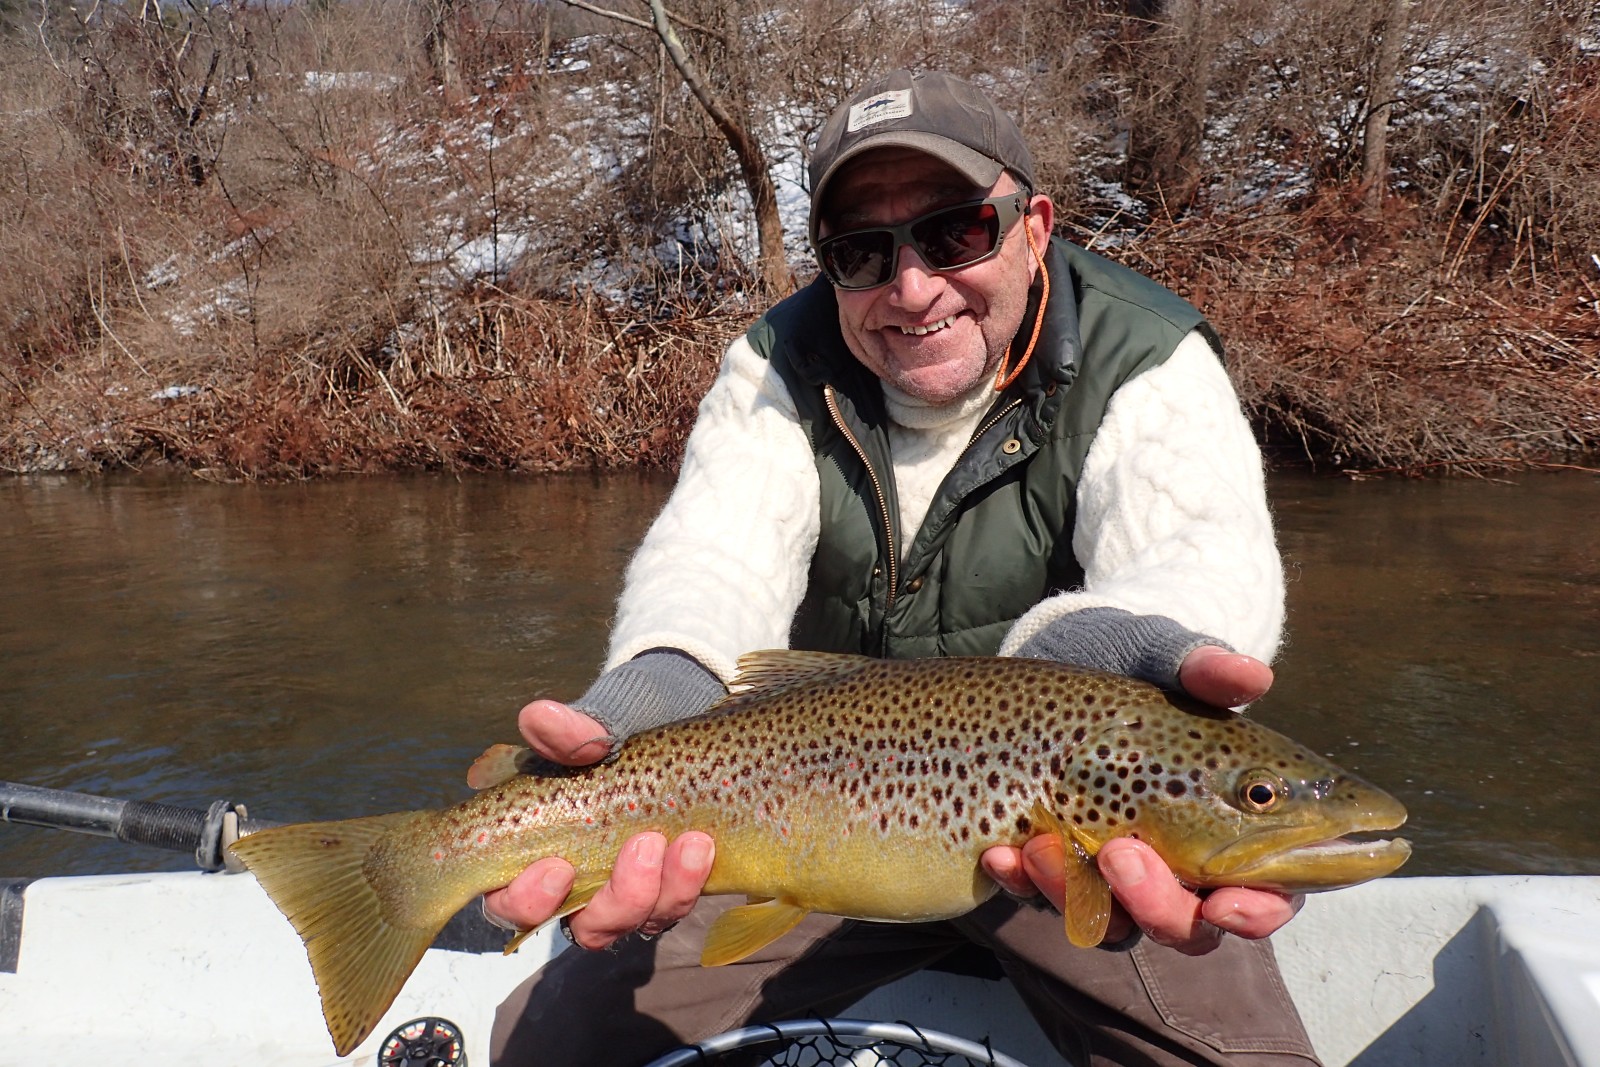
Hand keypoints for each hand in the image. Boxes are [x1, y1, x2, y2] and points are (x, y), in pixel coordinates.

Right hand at [480, 699, 715, 948]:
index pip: (509, 900)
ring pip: (635, 922)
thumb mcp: (601, 719)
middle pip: (582, 927)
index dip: (526, 901)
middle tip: (645, 845)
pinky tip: (702, 846)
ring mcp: (626, 888)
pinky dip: (688, 882)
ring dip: (663, 891)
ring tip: (691, 842)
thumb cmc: (625, 720)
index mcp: (535, 845)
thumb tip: (537, 717)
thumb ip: (570, 729)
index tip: (558, 869)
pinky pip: (673, 905)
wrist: (683, 712)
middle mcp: (577, 881)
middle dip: (617, 901)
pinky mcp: (667, 885)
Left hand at [980, 646, 1300, 953]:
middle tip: (1122, 854)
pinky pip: (1043, 900)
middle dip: (1157, 905)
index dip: (1255, 912)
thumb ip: (1205, 669)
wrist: (1055, 653)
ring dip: (1077, 895)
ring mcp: (1115, 873)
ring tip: (1044, 845)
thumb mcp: (1163, 654)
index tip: (1226, 903)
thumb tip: (1252, 675)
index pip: (1266, 896)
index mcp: (1238, 826)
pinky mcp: (1059, 868)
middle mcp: (1181, 864)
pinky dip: (1022, 882)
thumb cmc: (1133, 658)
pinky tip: (1000, 854)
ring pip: (1111, 925)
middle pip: (1187, 928)